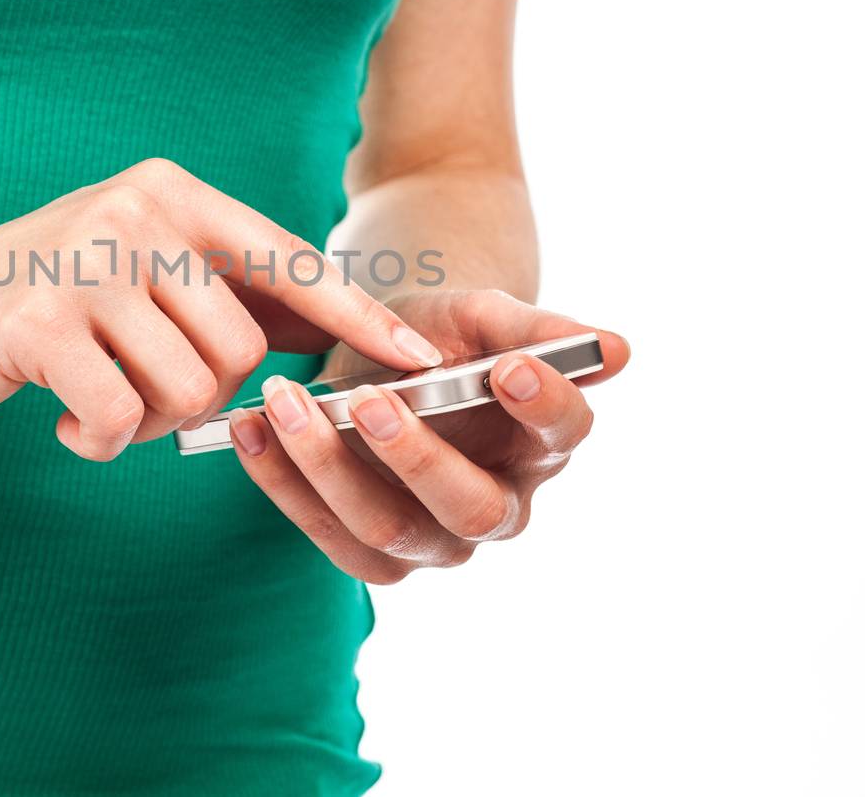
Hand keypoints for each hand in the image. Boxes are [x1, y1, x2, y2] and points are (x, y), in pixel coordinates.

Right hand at [0, 159, 441, 459]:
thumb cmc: (33, 304)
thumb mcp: (133, 274)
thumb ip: (218, 292)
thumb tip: (318, 328)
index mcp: (170, 193)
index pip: (287, 259)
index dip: (356, 314)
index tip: (415, 356)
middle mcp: (134, 208)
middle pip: (238, 347)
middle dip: (198, 397)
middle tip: (135, 392)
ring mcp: (84, 259)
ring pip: (187, 386)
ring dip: (145, 420)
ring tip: (94, 400)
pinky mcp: (38, 321)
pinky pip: (119, 414)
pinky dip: (98, 441)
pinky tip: (63, 423)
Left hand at [228, 289, 629, 582]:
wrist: (383, 352)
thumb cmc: (442, 332)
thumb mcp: (480, 313)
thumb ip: (535, 329)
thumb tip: (618, 350)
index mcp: (542, 441)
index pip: (563, 431)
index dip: (544, 405)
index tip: (511, 368)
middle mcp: (499, 505)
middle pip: (470, 509)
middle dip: (417, 457)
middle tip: (370, 399)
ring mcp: (434, 538)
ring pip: (386, 531)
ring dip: (326, 468)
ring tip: (279, 401)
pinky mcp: (372, 550)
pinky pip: (324, 532)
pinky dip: (278, 479)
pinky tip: (245, 426)